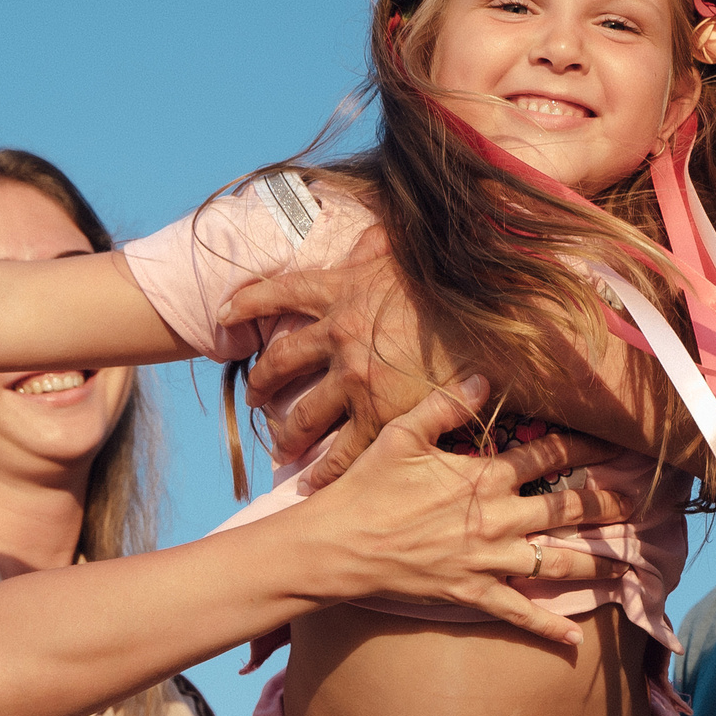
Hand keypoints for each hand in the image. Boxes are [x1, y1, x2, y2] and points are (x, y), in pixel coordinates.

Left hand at [225, 243, 436, 488]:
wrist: (489, 320)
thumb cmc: (454, 284)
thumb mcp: (406, 255)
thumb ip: (379, 248)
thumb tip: (373, 233)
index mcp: (339, 292)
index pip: (278, 293)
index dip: (246, 303)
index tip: (225, 315)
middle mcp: (336, 336)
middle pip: (281, 362)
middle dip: (263, 382)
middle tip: (255, 397)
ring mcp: (354, 380)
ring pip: (302, 414)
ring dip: (286, 434)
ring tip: (280, 448)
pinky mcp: (378, 415)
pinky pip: (341, 451)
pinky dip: (324, 470)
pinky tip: (314, 482)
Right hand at [304, 375, 631, 645]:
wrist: (338, 547)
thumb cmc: (366, 487)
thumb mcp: (401, 434)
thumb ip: (446, 404)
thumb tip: (485, 377)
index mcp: (483, 476)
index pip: (548, 455)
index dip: (586, 445)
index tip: (617, 441)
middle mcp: (497, 518)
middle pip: (568, 508)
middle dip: (609, 503)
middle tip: (646, 500)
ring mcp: (489, 560)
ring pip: (558, 562)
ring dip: (599, 563)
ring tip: (633, 564)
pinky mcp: (473, 593)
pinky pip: (518, 613)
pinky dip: (548, 627)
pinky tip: (575, 639)